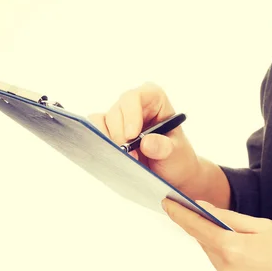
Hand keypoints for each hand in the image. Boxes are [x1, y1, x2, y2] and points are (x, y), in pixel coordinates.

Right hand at [90, 83, 229, 207]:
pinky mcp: (108, 131)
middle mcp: (134, 104)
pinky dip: (98, 144)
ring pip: (101, 122)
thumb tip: (146, 143)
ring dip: (109, 142)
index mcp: (154, 99)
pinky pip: (94, 131)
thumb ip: (163, 148)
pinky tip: (110, 156)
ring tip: (125, 159)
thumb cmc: (177, 158)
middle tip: (130, 156)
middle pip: (117, 111)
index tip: (132, 136)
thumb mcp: (176, 154)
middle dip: (120, 136)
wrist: (170, 174)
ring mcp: (119, 118)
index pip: (136, 97)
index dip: (131, 114)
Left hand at [162, 198, 271, 270]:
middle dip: (223, 241)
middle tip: (252, 241)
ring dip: (236, 263)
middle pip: (211, 250)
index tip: (167, 204)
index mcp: (234, 249)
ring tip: (267, 264)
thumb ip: (230, 219)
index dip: (180, 214)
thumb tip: (203, 208)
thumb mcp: (267, 227)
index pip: (197, 228)